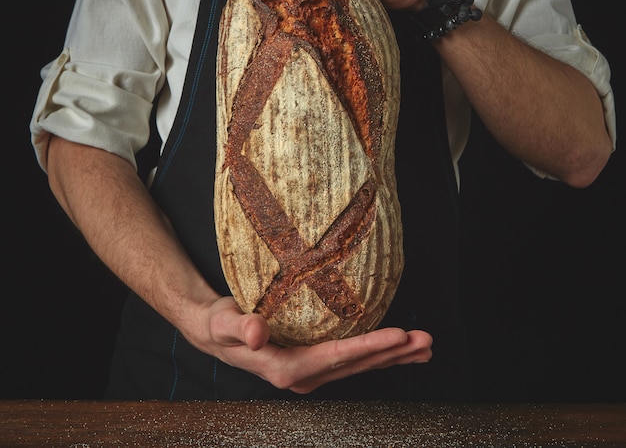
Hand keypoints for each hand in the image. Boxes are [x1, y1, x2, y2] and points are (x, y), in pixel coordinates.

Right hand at [195, 296, 432, 393]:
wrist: (214, 332)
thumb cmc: (220, 325)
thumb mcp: (224, 322)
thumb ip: (241, 327)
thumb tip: (257, 334)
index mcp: (286, 368)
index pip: (336, 356)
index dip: (369, 346)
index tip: (400, 336)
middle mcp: (302, 376)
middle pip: (356, 365)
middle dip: (393, 354)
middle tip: (426, 342)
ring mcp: (310, 372)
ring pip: (358, 366)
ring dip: (392, 357)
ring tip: (423, 348)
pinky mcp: (313, 363)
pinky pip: (350, 361)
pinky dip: (376, 354)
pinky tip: (396, 350)